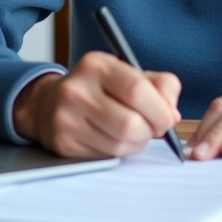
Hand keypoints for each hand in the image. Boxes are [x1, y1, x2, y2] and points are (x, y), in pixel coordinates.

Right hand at [12, 51, 181, 157]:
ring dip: (136, 144)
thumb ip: (161, 85)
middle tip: (151, 128)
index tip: (167, 118)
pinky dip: (120, 153)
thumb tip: (173, 113)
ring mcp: (66, 118)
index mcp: (97, 65)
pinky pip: (105, 156)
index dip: (160, 110)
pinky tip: (115, 140)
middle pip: (130, 123)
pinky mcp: (63, 143)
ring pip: (119, 144)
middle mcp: (77, 90)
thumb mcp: (129, 74)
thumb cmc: (99, 88)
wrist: (48, 103)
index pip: (136, 90)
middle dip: (150, 131)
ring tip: (134, 133)